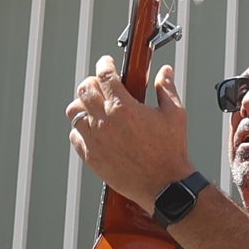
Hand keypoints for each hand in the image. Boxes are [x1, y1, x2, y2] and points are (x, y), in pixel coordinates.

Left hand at [69, 58, 195, 205]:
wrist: (164, 185)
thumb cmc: (170, 151)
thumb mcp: (174, 114)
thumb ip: (166, 88)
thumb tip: (165, 72)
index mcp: (124, 107)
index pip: (104, 75)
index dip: (104, 64)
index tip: (107, 63)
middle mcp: (105, 121)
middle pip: (84, 89)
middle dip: (92, 82)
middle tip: (101, 84)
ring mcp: (95, 140)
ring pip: (74, 112)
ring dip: (83, 106)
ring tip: (94, 107)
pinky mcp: (91, 157)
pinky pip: (75, 136)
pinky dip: (81, 130)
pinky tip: (94, 130)